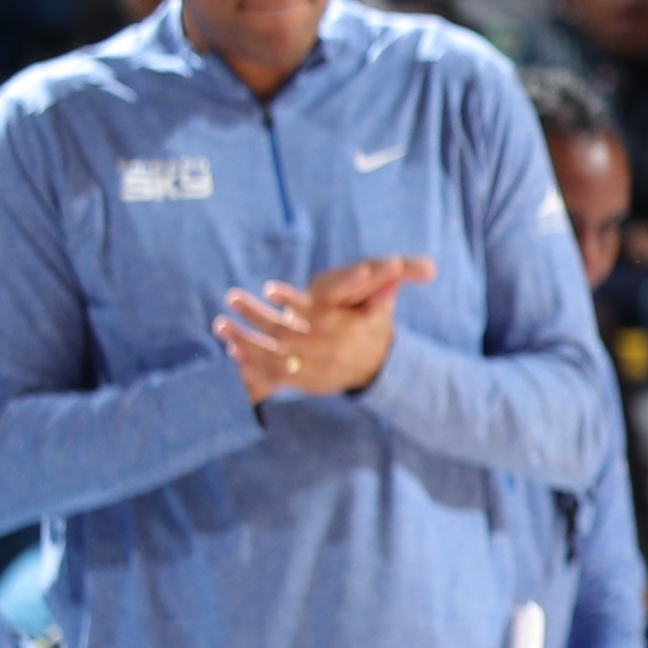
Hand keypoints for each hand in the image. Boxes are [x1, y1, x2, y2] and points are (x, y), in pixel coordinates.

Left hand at [219, 255, 430, 404]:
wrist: (375, 368)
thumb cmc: (371, 325)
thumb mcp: (383, 304)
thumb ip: (389, 282)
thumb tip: (426, 267)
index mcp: (342, 325)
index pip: (318, 311)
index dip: (293, 300)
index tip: (270, 288)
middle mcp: (326, 348)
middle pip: (286, 333)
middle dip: (256, 315)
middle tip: (232, 297)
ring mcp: (313, 366)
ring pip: (274, 355)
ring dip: (245, 340)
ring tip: (221, 324)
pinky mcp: (303, 380)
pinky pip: (272, 374)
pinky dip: (249, 362)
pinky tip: (231, 349)